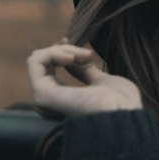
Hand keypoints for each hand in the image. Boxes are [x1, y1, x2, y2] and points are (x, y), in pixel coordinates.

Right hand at [26, 41, 143, 117]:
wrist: (123, 116)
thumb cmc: (120, 105)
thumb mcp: (101, 81)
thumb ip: (84, 71)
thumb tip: (73, 58)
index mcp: (63, 103)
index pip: (49, 71)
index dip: (61, 52)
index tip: (77, 44)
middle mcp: (50, 104)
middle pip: (42, 64)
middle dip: (63, 49)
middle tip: (87, 54)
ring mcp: (43, 100)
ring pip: (37, 60)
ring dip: (61, 50)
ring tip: (83, 55)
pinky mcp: (41, 95)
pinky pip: (35, 62)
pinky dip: (52, 52)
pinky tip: (71, 57)